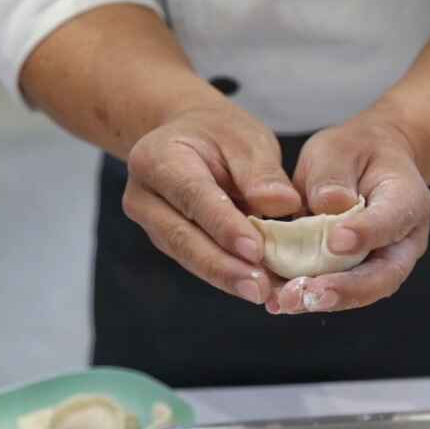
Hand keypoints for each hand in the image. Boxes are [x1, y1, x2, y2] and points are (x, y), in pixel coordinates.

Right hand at [123, 99, 301, 304]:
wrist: (188, 137)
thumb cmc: (219, 135)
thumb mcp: (245, 139)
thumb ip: (261, 172)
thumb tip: (284, 204)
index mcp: (158, 158)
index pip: (193, 196)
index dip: (224, 226)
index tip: (255, 251)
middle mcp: (145, 195)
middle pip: (183, 238)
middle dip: (224, 267)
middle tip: (261, 289)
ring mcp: (152, 223)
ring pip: (189, 257)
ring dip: (228, 278)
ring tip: (265, 294)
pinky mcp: (168, 242)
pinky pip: (197, 262)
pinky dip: (228, 275)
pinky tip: (258, 287)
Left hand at [267, 109, 429, 313]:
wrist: (364, 167)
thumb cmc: (355, 153)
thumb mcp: (340, 148)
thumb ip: (334, 173)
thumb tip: (327, 203)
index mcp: (407, 200)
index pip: (392, 220)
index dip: (366, 233)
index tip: (336, 241)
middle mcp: (401, 241)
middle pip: (383, 275)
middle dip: (344, 289)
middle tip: (309, 294)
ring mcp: (380, 263)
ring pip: (359, 292)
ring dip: (322, 300)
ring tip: (287, 302)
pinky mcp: (354, 275)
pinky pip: (335, 290)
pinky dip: (308, 297)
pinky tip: (279, 301)